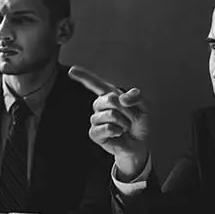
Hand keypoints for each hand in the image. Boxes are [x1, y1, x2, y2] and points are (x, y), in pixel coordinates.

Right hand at [69, 65, 149, 180]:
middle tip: (132, 118)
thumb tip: (122, 98)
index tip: (72, 70)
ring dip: (124, 122)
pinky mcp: (94, 133)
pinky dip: (117, 131)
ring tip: (125, 127)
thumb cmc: (138, 124)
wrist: (138, 143)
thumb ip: (136, 97)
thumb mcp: (143, 106)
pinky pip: (106, 128)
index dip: (84, 76)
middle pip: (110, 99)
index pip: (96, 84)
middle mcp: (100, 106)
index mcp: (109, 95)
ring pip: (110, 115)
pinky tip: (118, 134)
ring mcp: (95, 119)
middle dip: (127, 110)